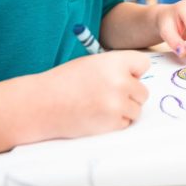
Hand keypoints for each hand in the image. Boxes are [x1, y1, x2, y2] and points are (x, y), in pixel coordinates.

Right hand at [33, 51, 149, 138]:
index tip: (123, 75)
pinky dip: (115, 122)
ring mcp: (117, 104)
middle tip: (108, 94)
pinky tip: (97, 115)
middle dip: (130, 94)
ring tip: (101, 105)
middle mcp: (120, 82)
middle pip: (143, 92)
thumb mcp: (92, 63)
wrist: (42, 104)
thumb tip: (136, 78)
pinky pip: (126, 123)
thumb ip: (116, 67)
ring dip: (124, 109)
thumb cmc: (65, 81)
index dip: (134, 71)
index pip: (143, 64)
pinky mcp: (112, 124)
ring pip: (137, 109)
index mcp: (114, 62)